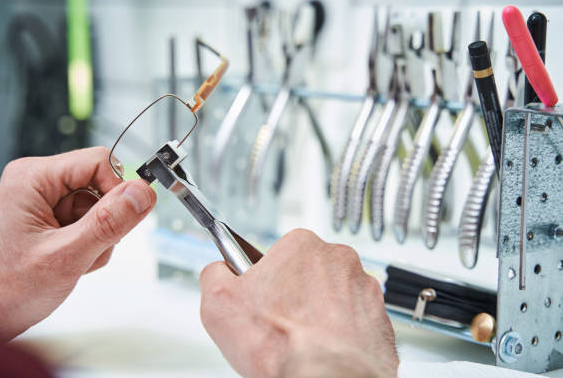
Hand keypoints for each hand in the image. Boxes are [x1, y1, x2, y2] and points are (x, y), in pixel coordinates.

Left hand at [0, 147, 155, 340]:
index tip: (122, 221)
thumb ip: (108, 222)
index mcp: (34, 178)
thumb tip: (142, 193)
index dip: (117, 190)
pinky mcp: (53, 217)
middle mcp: (39, 182)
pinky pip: (91, 221)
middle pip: (102, 184)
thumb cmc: (5, 288)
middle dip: (105, 221)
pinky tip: (72, 260)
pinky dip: (91, 243)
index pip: (99, 162)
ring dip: (99, 237)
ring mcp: (46, 200)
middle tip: (85, 249)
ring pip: (100, 206)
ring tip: (74, 259)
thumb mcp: (66, 256)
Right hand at [199, 229, 397, 377]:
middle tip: (278, 323)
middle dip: (293, 294)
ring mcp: (363, 287)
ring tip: (301, 340)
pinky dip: (340, 333)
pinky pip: (353, 321)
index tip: (260, 298)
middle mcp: (338, 258)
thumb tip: (218, 270)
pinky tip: (323, 349)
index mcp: (301, 245)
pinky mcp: (379, 317)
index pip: (276, 255)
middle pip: (306, 273)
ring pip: (331, 296)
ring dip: (318, 312)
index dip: (264, 280)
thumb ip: (214, 273)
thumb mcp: (218, 302)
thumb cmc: (280, 344)